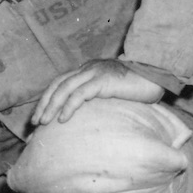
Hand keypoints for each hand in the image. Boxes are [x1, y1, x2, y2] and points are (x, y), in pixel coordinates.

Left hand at [31, 59, 166, 125]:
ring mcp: (94, 73)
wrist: (157, 74)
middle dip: (44, 104)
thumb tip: (87, 117)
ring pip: (64, 89)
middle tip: (35, 123)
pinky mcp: (102, 81)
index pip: (59, 83)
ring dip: (51, 107)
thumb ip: (98, 97)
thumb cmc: (137, 85)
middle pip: (57, 85)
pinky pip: (80, 94)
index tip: (39, 117)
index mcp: (87, 71)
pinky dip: (69, 106)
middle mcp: (87, 69)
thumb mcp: (112, 90)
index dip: (47, 99)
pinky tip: (63, 119)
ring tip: (44, 123)